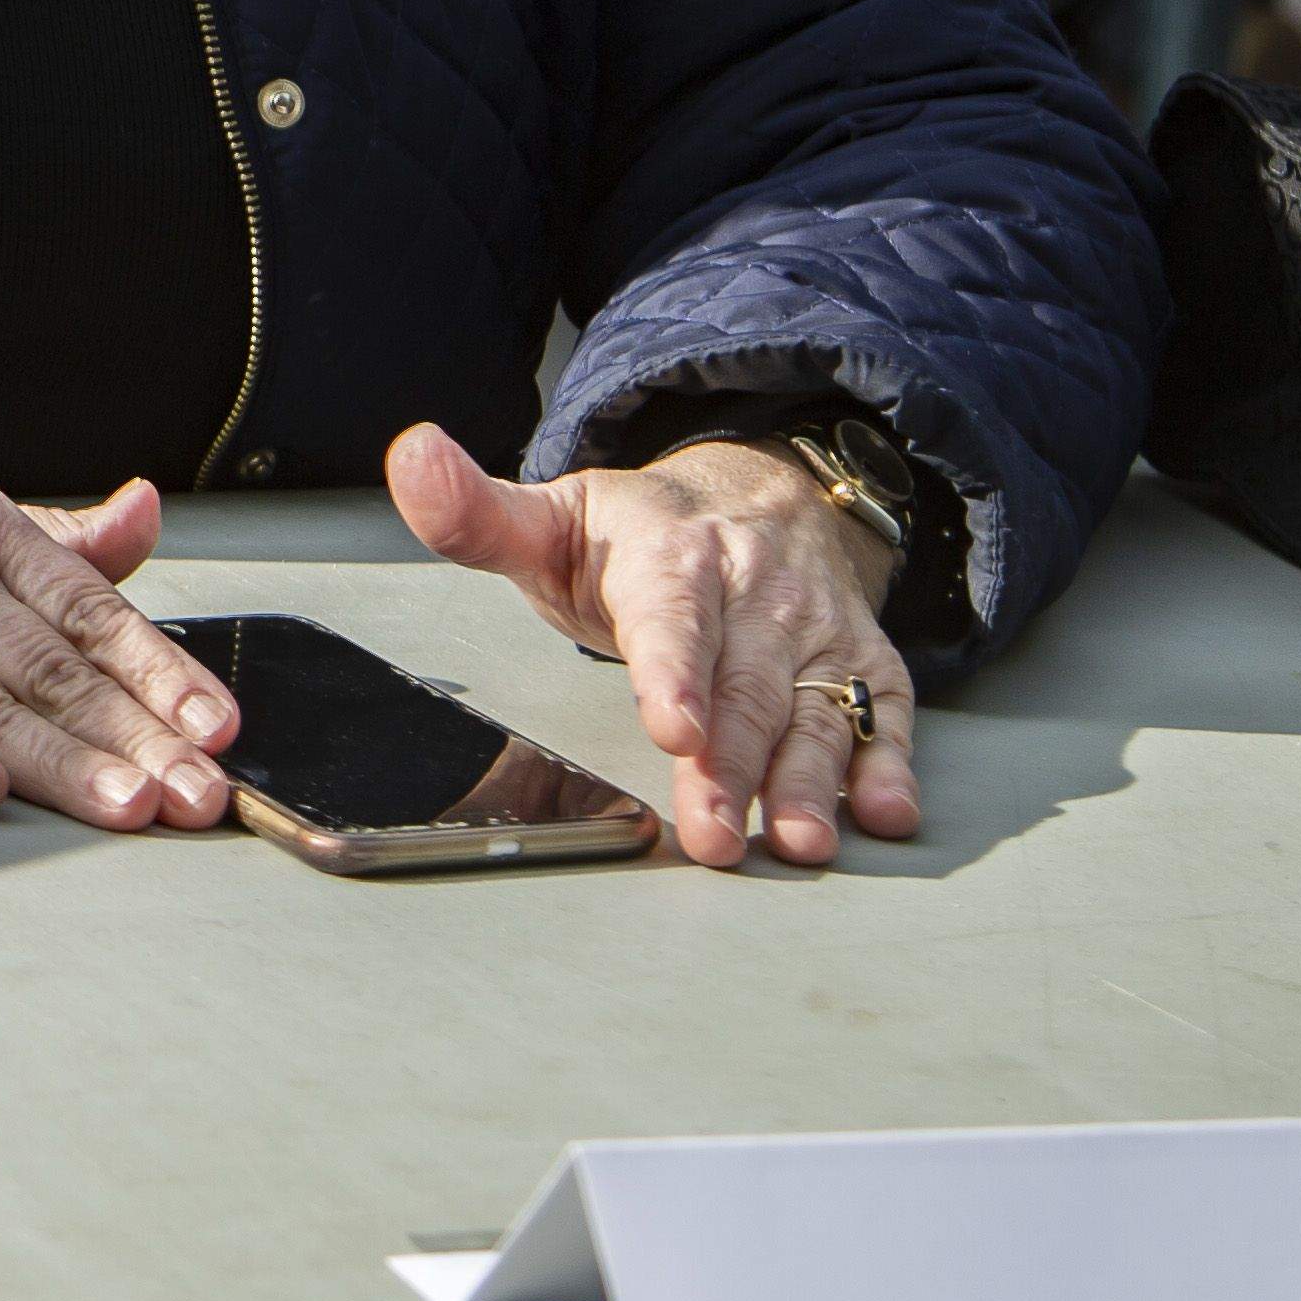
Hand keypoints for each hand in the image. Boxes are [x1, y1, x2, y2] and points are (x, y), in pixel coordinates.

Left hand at [383, 426, 914, 868]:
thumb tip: (411, 459)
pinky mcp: (861, 664)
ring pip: (814, 710)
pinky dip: (889, 763)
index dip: (674, 672)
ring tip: (801, 841)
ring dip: (812, 780)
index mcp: (672, 554)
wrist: (758, 494)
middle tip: (715, 837)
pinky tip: (886, 812)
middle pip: (743, 686)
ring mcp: (813, 632)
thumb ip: (476, 514)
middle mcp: (755, 591)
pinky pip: (882, 712)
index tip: (672, 728)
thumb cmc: (641, 535)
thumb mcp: (555, 517)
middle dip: (731, 767)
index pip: (672, 615)